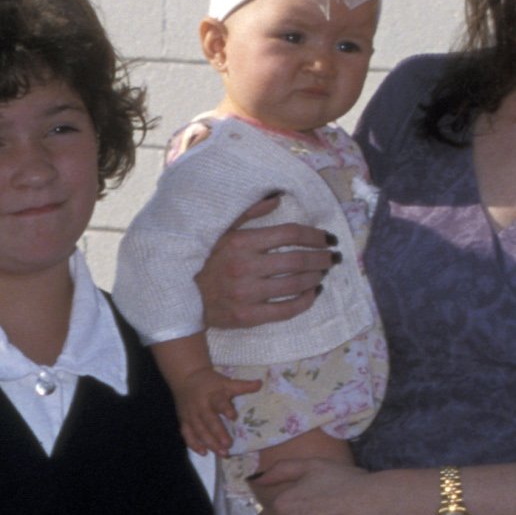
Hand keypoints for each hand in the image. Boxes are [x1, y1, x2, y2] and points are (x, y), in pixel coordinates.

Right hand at [170, 360, 253, 455]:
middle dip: (218, 433)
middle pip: (209, 421)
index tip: (233, 416)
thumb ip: (242, 386)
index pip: (218, 402)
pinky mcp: (184, 421)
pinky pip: (187, 434)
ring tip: (222, 452)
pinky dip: (193, 444)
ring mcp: (191, 415)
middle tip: (228, 445)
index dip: (225, 408)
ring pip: (199, 430)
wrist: (186, 378)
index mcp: (212, 395)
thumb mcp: (225, 382)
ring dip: (209, 442)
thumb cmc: (210, 382)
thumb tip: (260, 383)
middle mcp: (201, 406)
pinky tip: (203, 453)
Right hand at [195, 195, 335, 330]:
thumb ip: (249, 212)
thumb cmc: (206, 259)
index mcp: (240, 241)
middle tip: (332, 257)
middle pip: (297, 260)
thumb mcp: (221, 230)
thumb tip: (277, 197)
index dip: (314, 236)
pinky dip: (305, 301)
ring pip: (295, 285)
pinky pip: (286, 310)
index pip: (289, 234)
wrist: (183, 296)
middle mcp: (245, 267)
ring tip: (323, 271)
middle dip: (321, 257)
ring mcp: (247, 294)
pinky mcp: (248, 317)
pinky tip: (313, 292)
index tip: (327, 238)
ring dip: (315, 277)